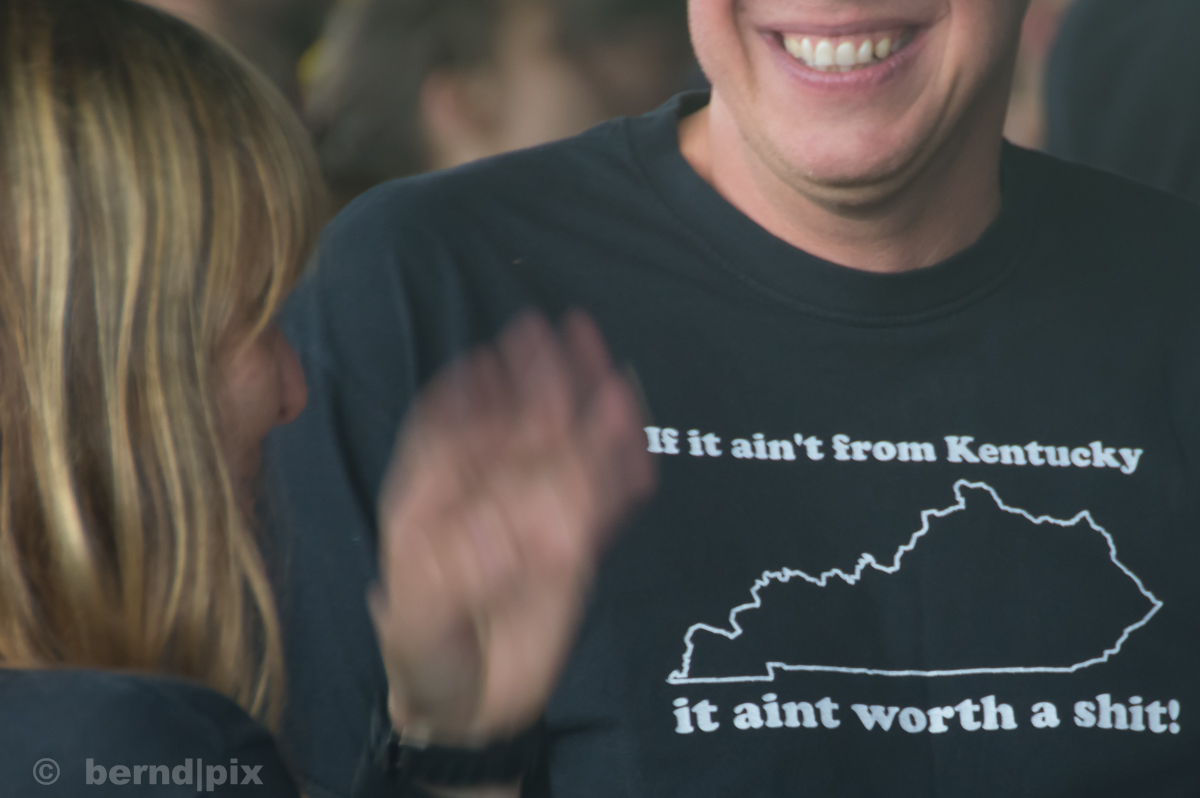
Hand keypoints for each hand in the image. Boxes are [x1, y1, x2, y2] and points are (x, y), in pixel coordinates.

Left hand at [370, 311, 653, 744]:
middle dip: (540, 384)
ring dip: (587, 412)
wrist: (464, 705)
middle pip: (517, 433)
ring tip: (609, 368)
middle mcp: (484, 502)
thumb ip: (451, 578)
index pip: (453, 441)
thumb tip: (495, 530)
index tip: (492, 359)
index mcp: (434, 506)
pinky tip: (633, 432)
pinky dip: (619, 472)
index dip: (472, 397)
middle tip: (565, 333)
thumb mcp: (417, 625)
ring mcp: (531, 521)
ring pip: (564, 456)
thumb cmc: (424, 656)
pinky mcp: (571, 549)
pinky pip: (600, 503)